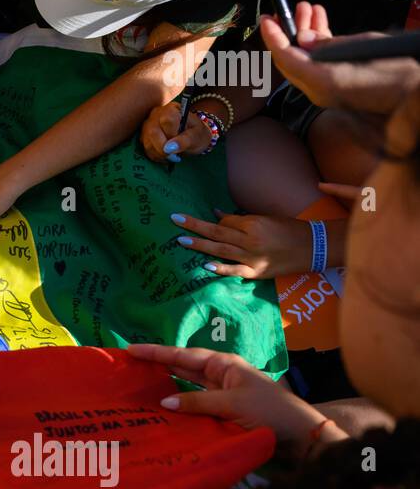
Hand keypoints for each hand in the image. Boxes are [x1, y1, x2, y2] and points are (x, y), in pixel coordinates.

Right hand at [126, 344, 331, 444]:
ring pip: (188, 384)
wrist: (301, 436)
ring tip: (141, 381)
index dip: (157, 352)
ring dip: (167, 382)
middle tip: (130, 362)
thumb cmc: (270, 412)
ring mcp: (223, 392)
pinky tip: (165, 405)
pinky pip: (196, 401)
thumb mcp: (232, 404)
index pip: (183, 355)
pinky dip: (180, 401)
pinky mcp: (225, 410)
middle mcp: (222, 374)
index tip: (132, 349)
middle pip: (184, 365)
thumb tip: (164, 402)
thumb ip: (197, 402)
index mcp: (224, 364)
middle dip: (159, 363)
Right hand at [140, 101, 214, 162]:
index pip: (167, 120)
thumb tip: (169, 148)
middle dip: (164, 148)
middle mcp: (156, 114)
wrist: (191, 136)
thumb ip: (185, 140)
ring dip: (160, 154)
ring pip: (147, 143)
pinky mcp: (143, 136)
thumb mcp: (197, 136)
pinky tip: (166, 156)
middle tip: (175, 155)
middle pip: (153, 132)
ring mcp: (148, 125)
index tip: (180, 141)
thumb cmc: (196, 133)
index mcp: (172, 109)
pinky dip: (156, 156)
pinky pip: (146, 149)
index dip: (172, 134)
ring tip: (173, 155)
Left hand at [170, 210, 324, 278]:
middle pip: (217, 232)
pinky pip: (235, 271)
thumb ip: (241, 219)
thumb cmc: (290, 229)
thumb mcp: (266, 218)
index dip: (215, 221)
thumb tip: (217, 215)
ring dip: (199, 245)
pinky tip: (205, 265)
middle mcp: (251, 241)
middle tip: (175, 219)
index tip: (203, 217)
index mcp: (254, 224)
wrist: (314, 248)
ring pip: (221, 250)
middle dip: (194, 226)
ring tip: (181, 240)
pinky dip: (220, 269)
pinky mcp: (256, 273)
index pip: (226, 222)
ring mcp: (253, 258)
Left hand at [258, 1, 419, 114]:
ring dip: (305, 33)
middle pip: (290, 59)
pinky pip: (317, 65)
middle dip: (287, 32)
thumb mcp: (361, 47)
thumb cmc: (395, 72)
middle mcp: (317, 90)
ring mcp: (325, 91)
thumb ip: (329, 44)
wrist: (413, 96)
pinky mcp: (335, 88)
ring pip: (304, 60)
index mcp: (320, 80)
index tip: (266, 20)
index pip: (285, 57)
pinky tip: (322, 23)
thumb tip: (306, 40)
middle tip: (285, 11)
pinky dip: (317, 45)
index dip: (273, 37)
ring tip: (310, 8)